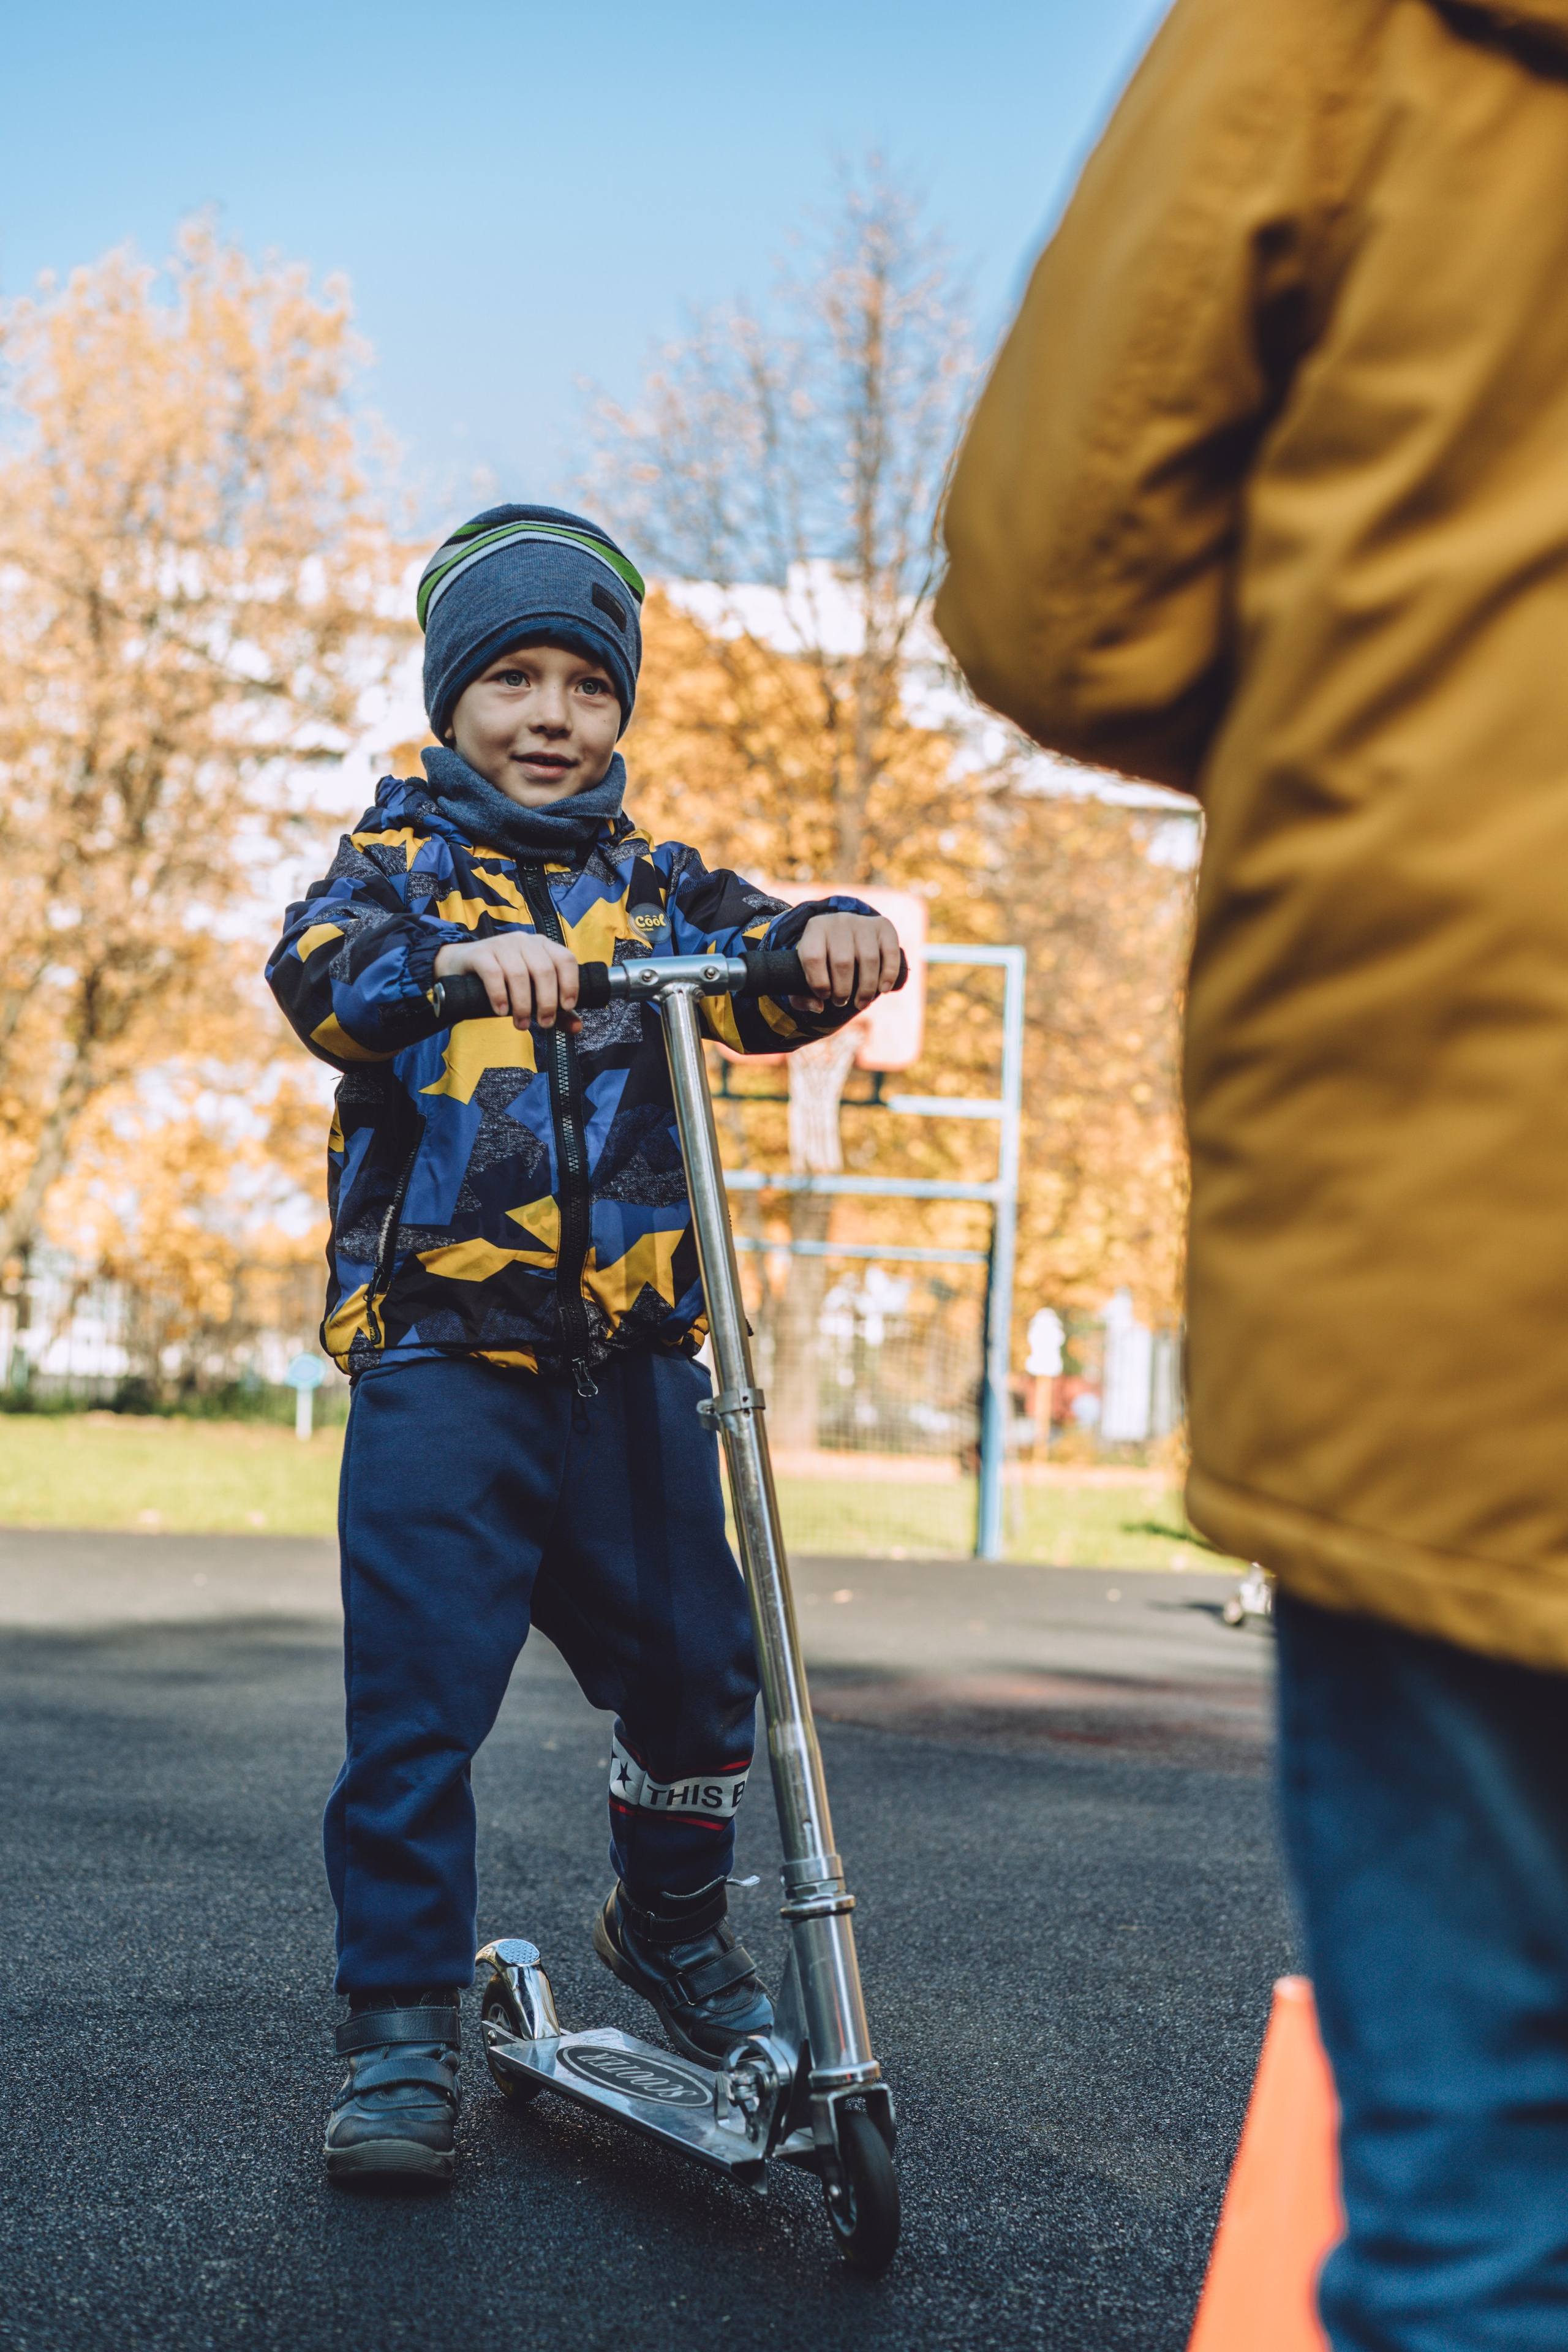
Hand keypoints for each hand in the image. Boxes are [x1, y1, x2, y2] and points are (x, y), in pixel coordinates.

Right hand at [433, 932, 580, 1031]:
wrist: (462, 966)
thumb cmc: (504, 981)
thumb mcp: (532, 993)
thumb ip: (556, 1009)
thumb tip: (577, 1027)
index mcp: (542, 946)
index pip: (565, 959)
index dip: (570, 984)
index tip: (566, 1007)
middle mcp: (524, 941)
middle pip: (544, 970)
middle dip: (546, 1002)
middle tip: (543, 1023)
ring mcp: (501, 944)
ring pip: (519, 974)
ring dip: (522, 1004)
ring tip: (521, 1024)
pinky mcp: (480, 953)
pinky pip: (493, 973)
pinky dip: (499, 995)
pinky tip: (501, 1011)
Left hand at [790, 913, 902, 1011]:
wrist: (845, 934)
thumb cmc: (822, 960)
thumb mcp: (804, 973)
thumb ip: (801, 996)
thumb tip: (818, 1007)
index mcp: (815, 929)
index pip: (813, 957)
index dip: (818, 983)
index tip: (823, 996)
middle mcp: (839, 921)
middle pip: (843, 961)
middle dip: (843, 990)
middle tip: (841, 1002)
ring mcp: (863, 923)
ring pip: (868, 959)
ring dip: (866, 989)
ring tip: (861, 1002)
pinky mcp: (883, 927)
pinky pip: (890, 951)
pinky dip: (889, 974)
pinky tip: (884, 989)